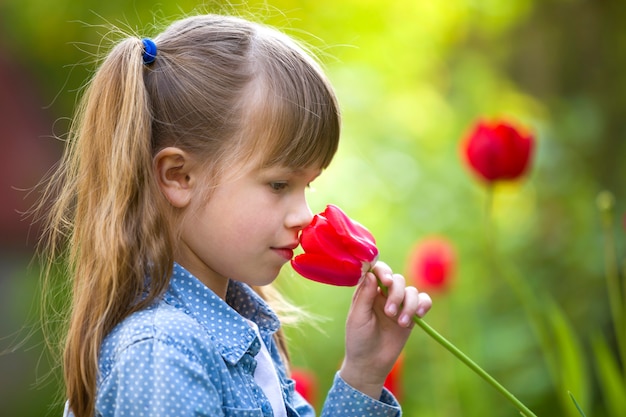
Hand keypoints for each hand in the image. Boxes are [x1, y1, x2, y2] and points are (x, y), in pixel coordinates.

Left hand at [339, 261, 431, 398]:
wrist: (370, 363)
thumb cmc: (359, 339)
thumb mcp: (358, 318)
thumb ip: (364, 296)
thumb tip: (370, 274)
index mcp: (368, 291)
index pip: (377, 271)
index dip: (383, 271)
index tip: (386, 282)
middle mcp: (384, 295)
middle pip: (397, 280)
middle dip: (396, 294)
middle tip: (390, 313)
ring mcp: (399, 304)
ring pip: (411, 290)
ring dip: (409, 304)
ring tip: (401, 322)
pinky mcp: (411, 316)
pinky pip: (423, 301)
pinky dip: (423, 304)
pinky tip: (418, 315)